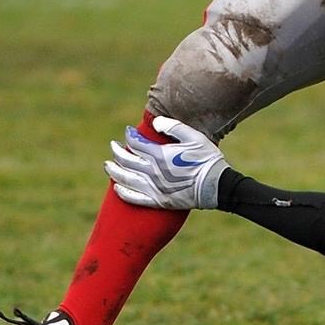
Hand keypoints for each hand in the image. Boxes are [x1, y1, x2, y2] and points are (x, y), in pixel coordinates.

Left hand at [104, 118, 228, 209]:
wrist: (217, 186)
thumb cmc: (207, 158)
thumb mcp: (195, 137)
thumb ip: (174, 127)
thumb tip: (155, 122)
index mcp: (161, 155)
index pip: (136, 143)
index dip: (130, 136)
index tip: (128, 132)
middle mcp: (153, 172)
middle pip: (128, 160)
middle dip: (118, 151)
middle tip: (113, 146)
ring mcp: (154, 188)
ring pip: (126, 179)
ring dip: (115, 171)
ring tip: (108, 165)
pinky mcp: (158, 201)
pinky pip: (135, 198)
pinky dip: (123, 192)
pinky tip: (116, 188)